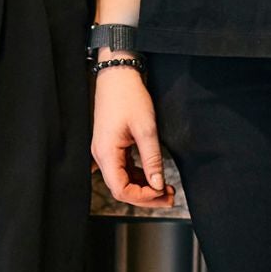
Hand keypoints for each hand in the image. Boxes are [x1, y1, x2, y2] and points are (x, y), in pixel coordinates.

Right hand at [91, 67, 175, 207]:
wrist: (118, 74)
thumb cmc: (129, 96)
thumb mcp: (146, 129)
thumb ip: (152, 160)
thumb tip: (158, 185)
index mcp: (106, 153)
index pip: (121, 189)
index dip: (143, 197)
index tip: (162, 192)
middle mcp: (101, 155)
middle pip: (121, 187)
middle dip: (146, 196)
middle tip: (169, 197)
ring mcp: (104, 150)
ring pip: (122, 179)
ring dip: (143, 187)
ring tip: (165, 188)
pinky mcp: (111, 145)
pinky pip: (123, 168)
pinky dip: (138, 175)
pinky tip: (153, 176)